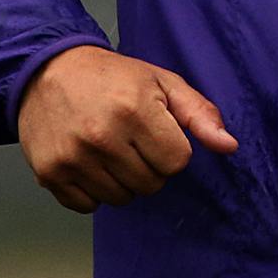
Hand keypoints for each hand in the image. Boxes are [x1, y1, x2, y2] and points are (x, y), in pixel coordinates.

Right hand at [17, 45, 238, 213]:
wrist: (47, 71)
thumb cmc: (112, 77)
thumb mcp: (161, 82)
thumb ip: (199, 114)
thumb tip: (229, 146)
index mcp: (135, 109)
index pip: (177, 162)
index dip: (172, 149)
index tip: (156, 132)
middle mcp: (102, 136)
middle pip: (151, 185)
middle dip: (149, 165)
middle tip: (132, 139)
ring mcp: (73, 158)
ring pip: (122, 198)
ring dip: (122, 180)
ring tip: (110, 148)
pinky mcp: (50, 174)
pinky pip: (89, 206)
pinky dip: (93, 191)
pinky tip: (89, 161)